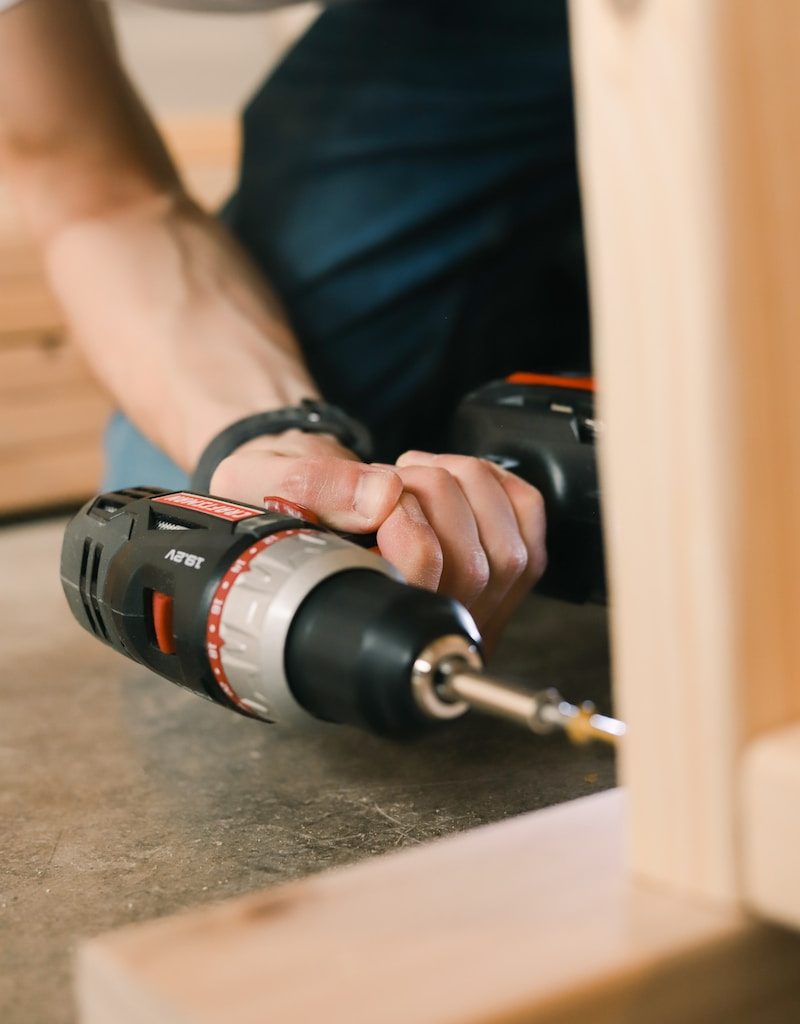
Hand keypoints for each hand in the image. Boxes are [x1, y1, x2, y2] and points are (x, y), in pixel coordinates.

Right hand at [211, 436, 546, 648]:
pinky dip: (501, 487)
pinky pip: (528, 528)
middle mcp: (418, 632)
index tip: (377, 493)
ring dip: (467, 486)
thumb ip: (312, 488)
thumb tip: (386, 496)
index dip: (407, 526)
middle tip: (392, 477)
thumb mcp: (260, 481)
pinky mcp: (497, 578)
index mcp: (358, 624)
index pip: (421, 588)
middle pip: (473, 568)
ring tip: (416, 475)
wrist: (292, 497)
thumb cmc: (273, 501)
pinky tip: (457, 480)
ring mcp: (465, 612)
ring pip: (507, 550)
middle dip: (436, 493)